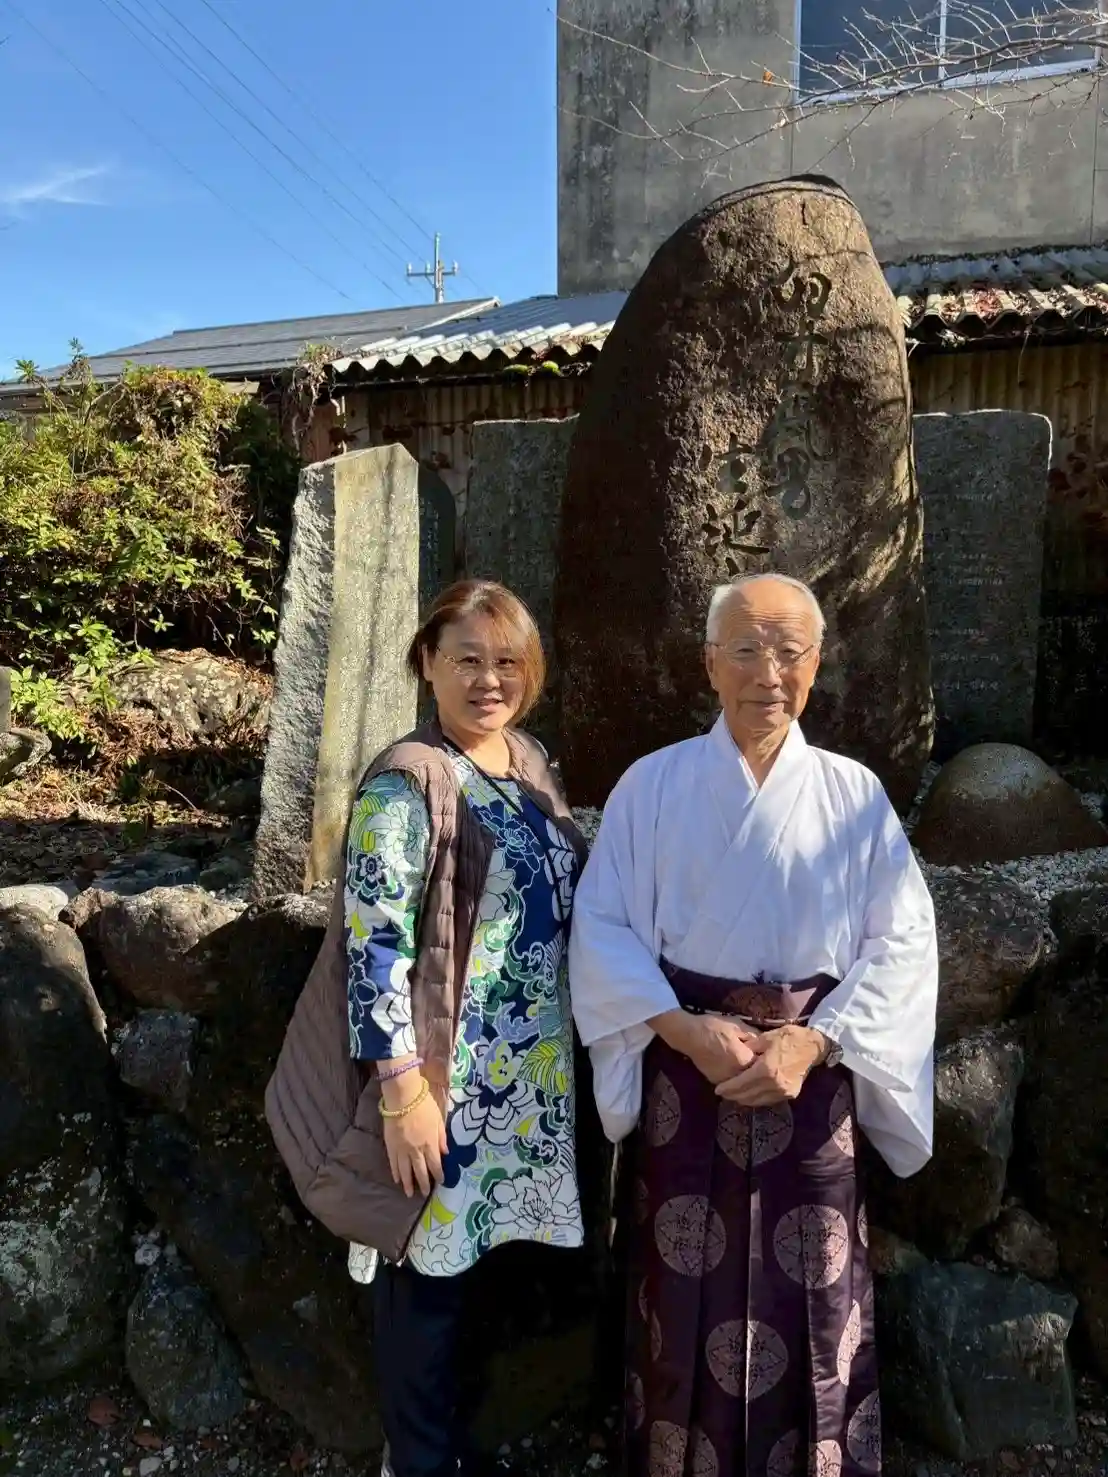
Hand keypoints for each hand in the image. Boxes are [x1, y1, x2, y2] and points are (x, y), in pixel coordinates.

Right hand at [380, 1071, 447, 1197]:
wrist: (402, 1097)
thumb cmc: (423, 1105)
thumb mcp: (439, 1119)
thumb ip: (442, 1137)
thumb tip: (446, 1153)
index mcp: (430, 1144)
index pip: (435, 1164)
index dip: (438, 1175)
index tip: (441, 1182)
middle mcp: (416, 1150)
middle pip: (420, 1171)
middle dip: (424, 1184)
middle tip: (424, 1194)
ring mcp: (402, 1150)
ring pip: (405, 1171)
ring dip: (408, 1184)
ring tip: (409, 1194)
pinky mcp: (390, 1146)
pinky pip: (393, 1163)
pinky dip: (395, 1172)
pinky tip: (397, 1179)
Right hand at [649, 1009, 759, 1085]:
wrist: (688, 1035)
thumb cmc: (713, 1026)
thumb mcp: (737, 1025)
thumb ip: (753, 1035)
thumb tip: (767, 1042)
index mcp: (743, 1059)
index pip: (764, 1065)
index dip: (769, 1060)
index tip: (771, 1055)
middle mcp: (735, 1074)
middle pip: (755, 1077)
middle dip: (761, 1071)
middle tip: (765, 1063)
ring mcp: (724, 1080)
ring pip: (744, 1083)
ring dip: (749, 1077)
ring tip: (753, 1068)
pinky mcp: (716, 1082)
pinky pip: (732, 1084)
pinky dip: (737, 1079)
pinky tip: (739, 1070)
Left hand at [715, 1025, 825, 1105]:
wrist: (812, 1047)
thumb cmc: (788, 1038)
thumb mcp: (765, 1038)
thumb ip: (749, 1049)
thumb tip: (737, 1054)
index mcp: (766, 1069)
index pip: (741, 1083)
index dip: (728, 1088)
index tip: (718, 1089)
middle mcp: (774, 1084)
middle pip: (748, 1095)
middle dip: (734, 1095)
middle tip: (723, 1093)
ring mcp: (783, 1091)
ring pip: (758, 1101)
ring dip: (745, 1100)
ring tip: (734, 1096)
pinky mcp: (790, 1094)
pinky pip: (769, 1100)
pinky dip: (758, 1099)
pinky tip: (751, 1095)